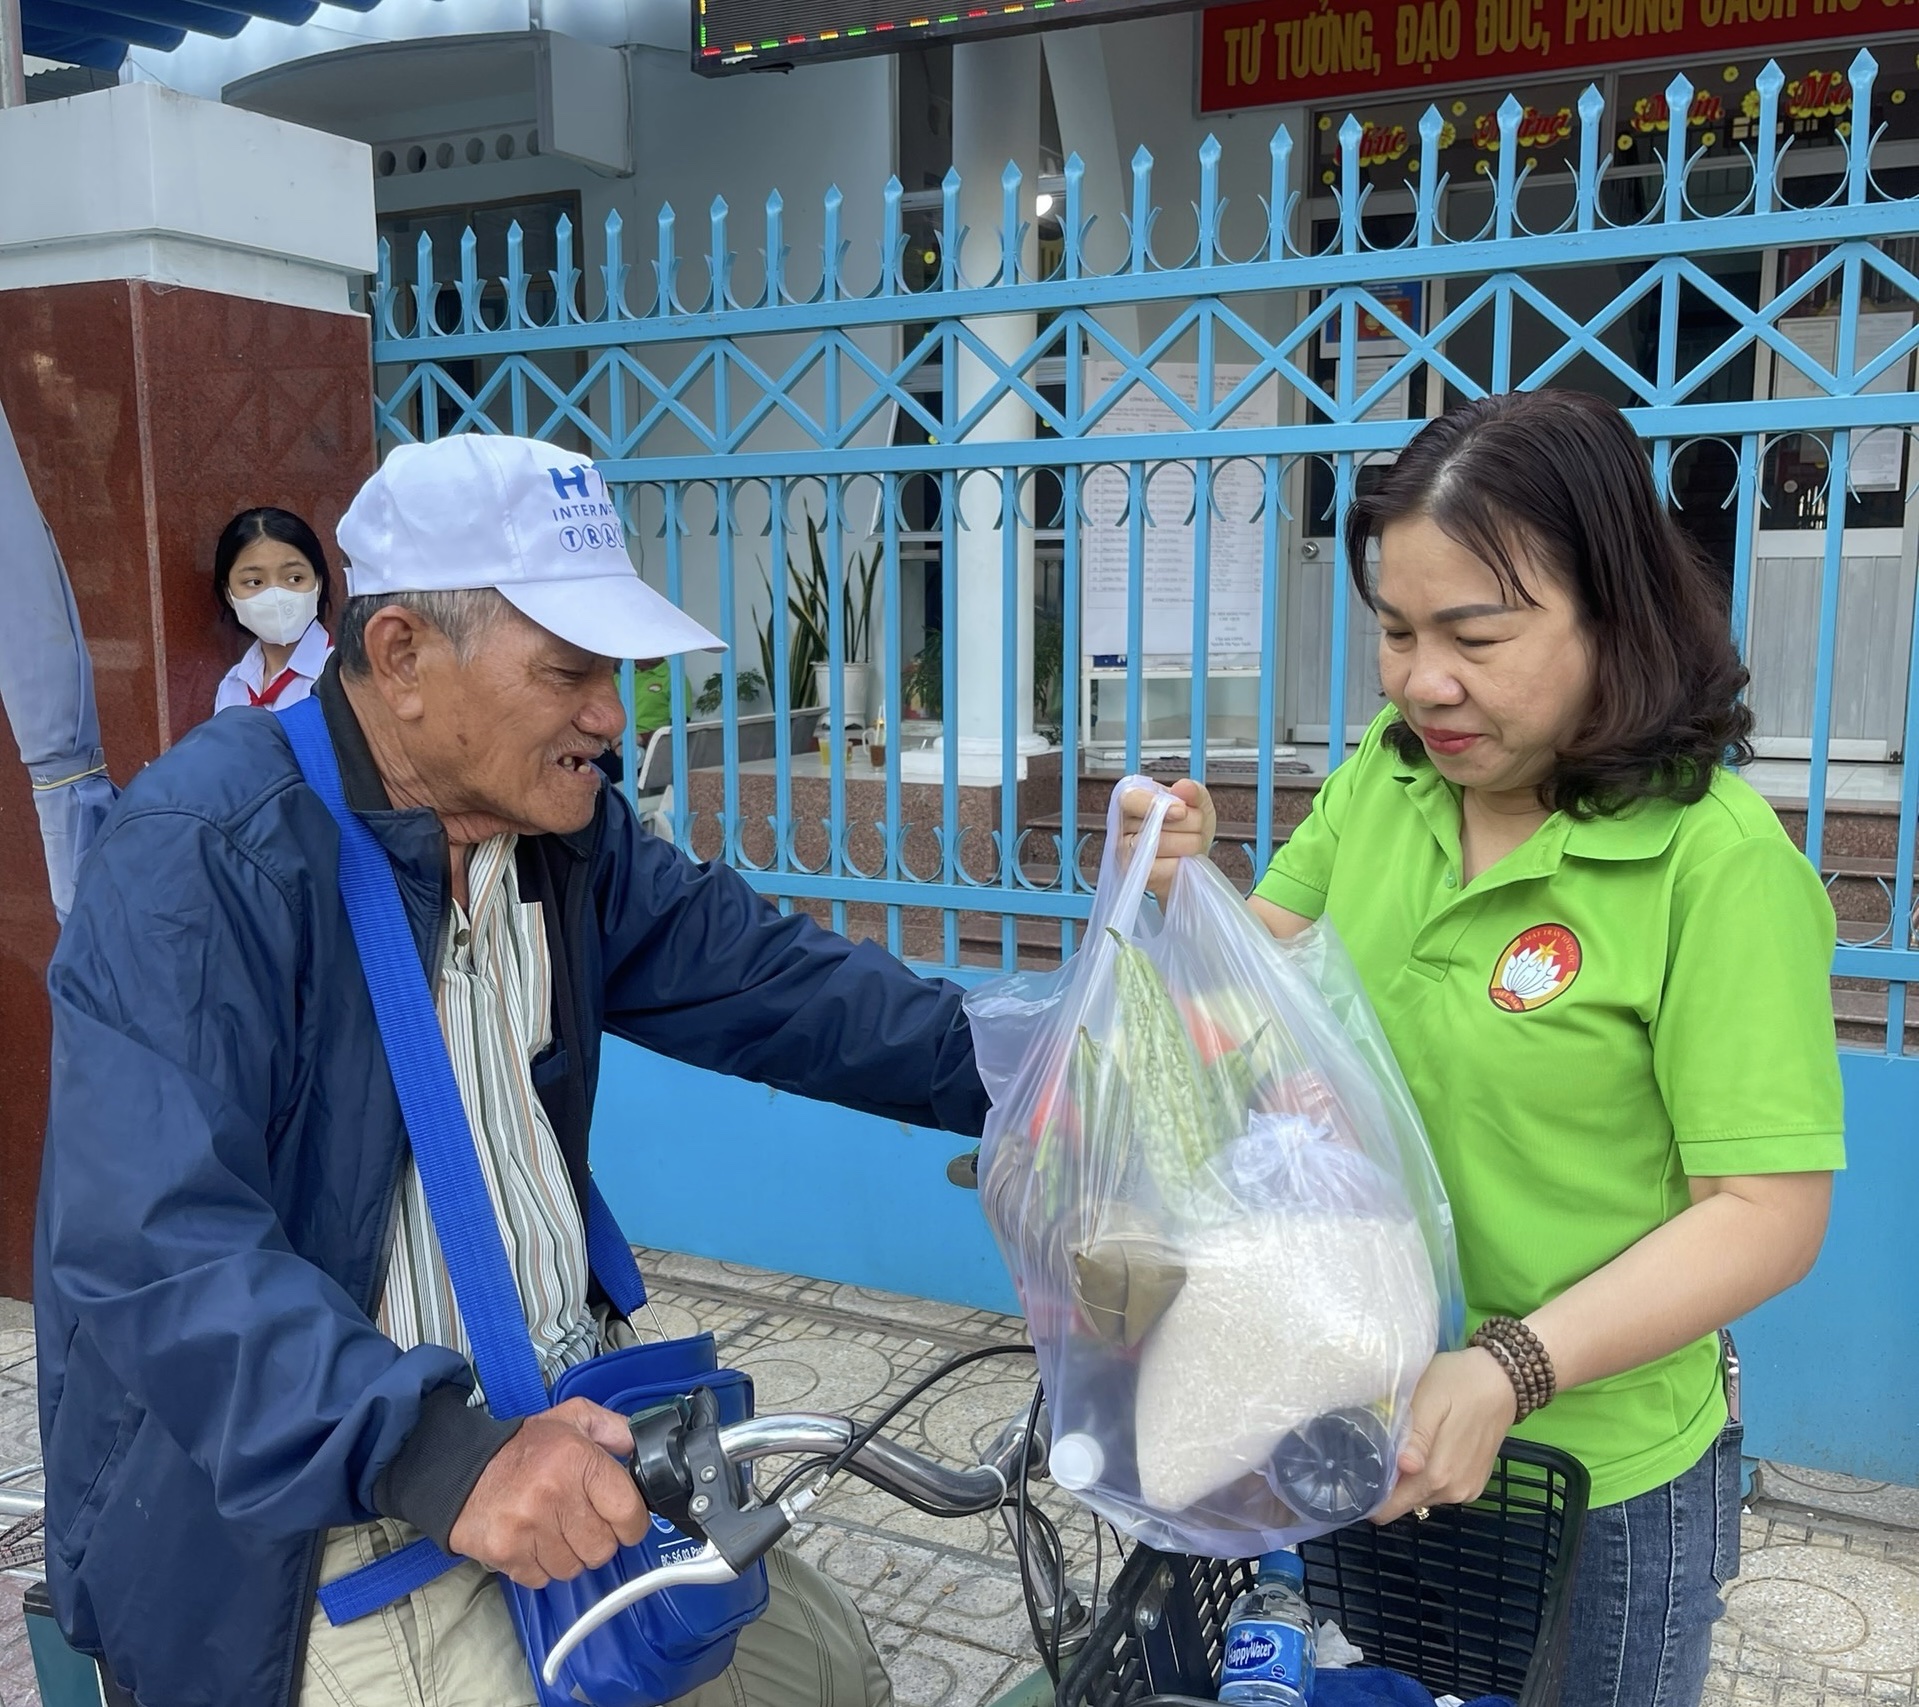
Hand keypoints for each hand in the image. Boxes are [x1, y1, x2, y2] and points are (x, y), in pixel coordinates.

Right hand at [448, 1397, 651, 1587]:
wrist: (461, 1468)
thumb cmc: (523, 1447)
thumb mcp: (574, 1418)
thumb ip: (616, 1428)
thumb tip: (645, 1448)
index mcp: (577, 1459)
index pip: (629, 1513)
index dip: (632, 1522)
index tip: (624, 1520)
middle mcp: (554, 1494)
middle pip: (604, 1548)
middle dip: (598, 1538)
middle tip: (581, 1519)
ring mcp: (528, 1527)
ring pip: (575, 1568)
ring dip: (570, 1554)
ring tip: (554, 1528)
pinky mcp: (507, 1553)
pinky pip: (544, 1579)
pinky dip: (542, 1566)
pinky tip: (533, 1540)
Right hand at [1118, 780, 1216, 908]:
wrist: (1190, 859)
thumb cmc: (1189, 828)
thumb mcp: (1198, 805)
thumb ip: (1193, 792)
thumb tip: (1183, 787)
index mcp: (1131, 799)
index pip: (1132, 799)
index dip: (1156, 805)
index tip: (1182, 811)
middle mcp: (1121, 824)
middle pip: (1156, 822)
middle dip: (1187, 826)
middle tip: (1191, 829)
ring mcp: (1124, 851)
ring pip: (1163, 844)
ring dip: (1188, 845)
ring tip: (1188, 845)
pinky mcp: (1134, 874)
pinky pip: (1165, 867)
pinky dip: (1181, 864)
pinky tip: (1179, 861)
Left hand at [1371, 1348, 1518, 1524]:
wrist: (1502, 1379)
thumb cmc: (1458, 1383)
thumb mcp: (1429, 1400)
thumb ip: (1415, 1438)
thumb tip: (1402, 1468)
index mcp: (1437, 1476)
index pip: (1391, 1508)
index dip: (1370, 1494)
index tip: (1353, 1473)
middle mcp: (1453, 1492)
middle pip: (1405, 1502)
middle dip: (1388, 1482)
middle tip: (1375, 1449)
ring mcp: (1466, 1490)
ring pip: (1421, 1495)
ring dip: (1409, 1477)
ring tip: (1400, 1444)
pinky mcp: (1475, 1483)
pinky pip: (1440, 1488)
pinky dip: (1428, 1474)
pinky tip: (1425, 1448)